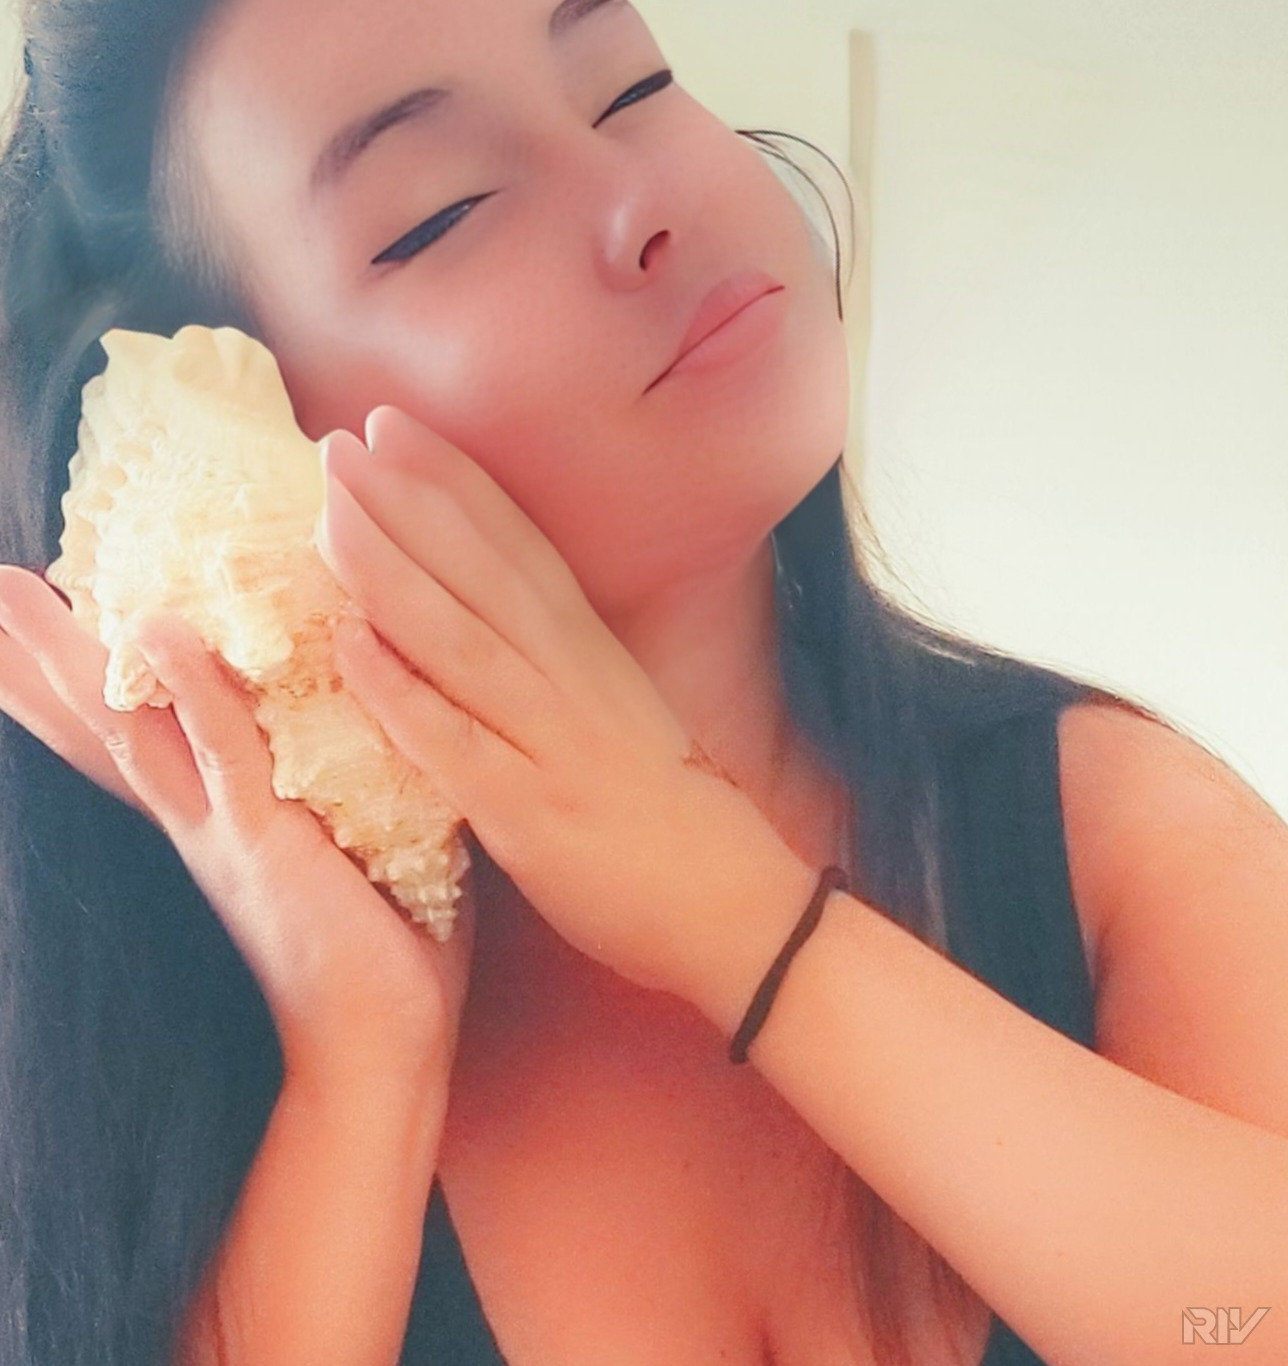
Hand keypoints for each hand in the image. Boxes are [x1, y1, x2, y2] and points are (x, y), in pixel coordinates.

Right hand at [0, 565, 477, 1086]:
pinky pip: (220, 745)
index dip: (82, 682)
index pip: (136, 736)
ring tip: (7, 590)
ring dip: (70, 655)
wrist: (381, 1054)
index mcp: (216, 820)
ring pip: (130, 724)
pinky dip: (188, 687)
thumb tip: (383, 717)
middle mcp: (197, 821)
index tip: (44, 613)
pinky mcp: (262, 840)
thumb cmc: (386, 951)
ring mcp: (219, 830)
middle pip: (100, 724)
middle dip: (40, 658)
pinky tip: (155, 626)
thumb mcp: (363, 843)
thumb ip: (354, 782)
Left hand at [318, 405, 801, 999]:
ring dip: (393, 572)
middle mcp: (571, 677)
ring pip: (463, 639)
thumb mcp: (615, 708)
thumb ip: (553, 659)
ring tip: (329, 515)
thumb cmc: (661, 808)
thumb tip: (482, 611)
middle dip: (411, 500)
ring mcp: (551, 740)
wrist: (733, 902)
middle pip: (483, 572)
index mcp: (589, 651)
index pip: (516, 546)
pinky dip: (402, 691)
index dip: (454, 481)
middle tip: (343, 440)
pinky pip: (456, 743)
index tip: (396, 427)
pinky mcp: (531, 811)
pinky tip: (347, 647)